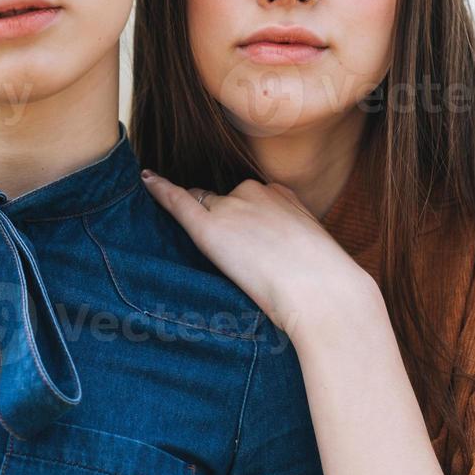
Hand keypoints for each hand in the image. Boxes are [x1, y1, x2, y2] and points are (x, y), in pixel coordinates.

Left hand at [139, 169, 376, 343]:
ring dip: (200, 223)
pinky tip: (146, 180)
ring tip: (205, 251)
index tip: (242, 235)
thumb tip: (281, 265)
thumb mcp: (317, 255)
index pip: (250, 200)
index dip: (241, 217)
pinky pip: (178, 202)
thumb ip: (292, 248)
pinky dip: (160, 190)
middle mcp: (256, 192)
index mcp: (284, 196)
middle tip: (229, 256)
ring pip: (203, 207)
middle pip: (223, 201)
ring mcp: (232, 207)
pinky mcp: (211, 227)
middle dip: (219, 219)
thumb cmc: (328, 288)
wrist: (324, 294)